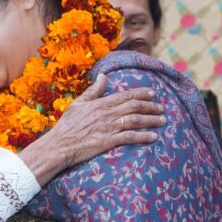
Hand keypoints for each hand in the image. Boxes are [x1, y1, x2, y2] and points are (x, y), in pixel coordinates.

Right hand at [19, 73, 164, 184]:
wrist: (60, 144)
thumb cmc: (67, 125)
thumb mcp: (78, 104)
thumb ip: (93, 91)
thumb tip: (104, 76)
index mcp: (100, 103)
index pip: (126, 95)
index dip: (142, 93)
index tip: (153, 93)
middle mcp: (107, 114)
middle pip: (134, 106)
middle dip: (151, 106)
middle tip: (162, 108)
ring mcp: (108, 127)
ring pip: (135, 120)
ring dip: (151, 120)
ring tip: (162, 121)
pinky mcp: (108, 141)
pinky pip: (130, 137)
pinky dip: (143, 136)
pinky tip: (153, 136)